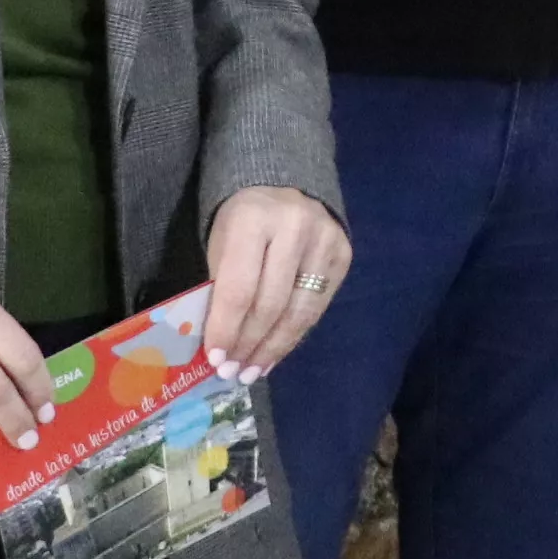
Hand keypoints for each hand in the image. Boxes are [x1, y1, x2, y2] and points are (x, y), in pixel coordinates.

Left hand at [204, 186, 350, 379]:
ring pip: (298, 311)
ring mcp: (325, 240)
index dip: (226, 328)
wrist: (284, 186)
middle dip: (248, 344)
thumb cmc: (241, 222)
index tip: (215, 359)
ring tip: (253, 371)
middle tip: (232, 372)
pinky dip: (293, 336)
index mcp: (253, 218)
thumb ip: (220, 289)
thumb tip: (218, 347)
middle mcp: (294, 226)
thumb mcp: (221, 244)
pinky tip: (275, 353)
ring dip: (272, 349)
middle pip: (270, 303)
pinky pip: (317, 309)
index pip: (239, 288)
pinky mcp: (343, 255)